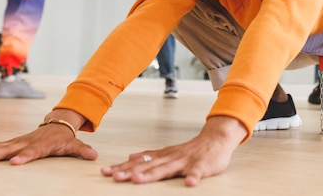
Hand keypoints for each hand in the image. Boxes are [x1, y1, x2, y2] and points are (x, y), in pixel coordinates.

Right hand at [0, 110, 96, 164]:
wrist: (57, 124)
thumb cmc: (63, 138)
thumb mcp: (74, 144)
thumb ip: (82, 150)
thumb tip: (94, 156)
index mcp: (41, 144)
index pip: (32, 151)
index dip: (24, 157)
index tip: (14, 163)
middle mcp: (26, 142)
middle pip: (8, 149)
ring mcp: (16, 141)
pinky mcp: (9, 143)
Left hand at [101, 116, 246, 185]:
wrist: (216, 139)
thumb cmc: (192, 149)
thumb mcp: (168, 152)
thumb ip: (151, 156)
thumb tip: (130, 157)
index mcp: (163, 156)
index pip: (139, 163)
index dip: (122, 167)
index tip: (106, 172)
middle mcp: (171, 158)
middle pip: (148, 166)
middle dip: (131, 172)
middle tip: (114, 177)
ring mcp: (185, 161)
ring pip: (167, 169)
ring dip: (152, 174)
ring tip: (138, 180)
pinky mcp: (201, 165)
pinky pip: (197, 172)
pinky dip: (193, 177)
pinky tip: (190, 184)